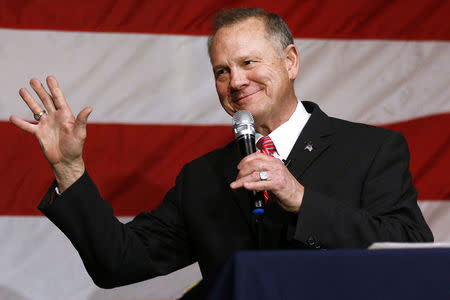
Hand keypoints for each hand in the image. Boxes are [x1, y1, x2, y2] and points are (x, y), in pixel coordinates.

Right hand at [9, 76, 91, 191]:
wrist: (66, 161)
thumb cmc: (75, 147)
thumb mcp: (80, 133)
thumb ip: (82, 120)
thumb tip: (89, 107)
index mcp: (66, 115)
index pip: (58, 99)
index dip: (54, 88)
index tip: (49, 77)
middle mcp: (55, 117)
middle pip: (46, 101)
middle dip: (40, 90)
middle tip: (33, 80)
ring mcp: (46, 124)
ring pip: (36, 109)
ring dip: (29, 100)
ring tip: (22, 90)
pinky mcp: (39, 134)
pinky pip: (27, 126)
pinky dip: (20, 123)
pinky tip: (12, 117)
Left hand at [230, 153, 303, 212]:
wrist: (298, 197)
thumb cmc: (287, 188)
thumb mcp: (275, 175)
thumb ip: (264, 172)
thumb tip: (249, 174)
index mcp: (275, 162)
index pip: (257, 155)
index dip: (245, 160)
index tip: (239, 166)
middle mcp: (275, 166)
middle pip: (254, 164)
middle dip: (242, 171)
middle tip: (237, 178)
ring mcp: (276, 174)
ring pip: (255, 174)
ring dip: (242, 180)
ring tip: (236, 184)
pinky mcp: (277, 184)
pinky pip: (261, 183)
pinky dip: (251, 185)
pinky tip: (245, 186)